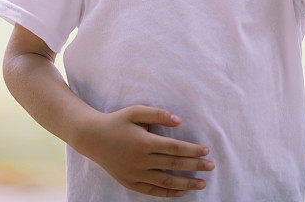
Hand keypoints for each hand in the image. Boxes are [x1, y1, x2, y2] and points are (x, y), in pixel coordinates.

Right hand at [77, 104, 214, 196]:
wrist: (93, 138)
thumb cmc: (117, 121)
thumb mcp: (136, 111)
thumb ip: (158, 114)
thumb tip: (179, 121)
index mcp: (144, 142)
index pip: (175, 148)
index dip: (192, 150)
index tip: (206, 151)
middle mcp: (141, 160)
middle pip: (174, 165)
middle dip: (195, 166)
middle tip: (211, 167)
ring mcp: (135, 174)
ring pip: (166, 182)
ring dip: (186, 183)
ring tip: (202, 183)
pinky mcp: (130, 183)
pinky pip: (153, 191)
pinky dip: (168, 194)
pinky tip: (181, 192)